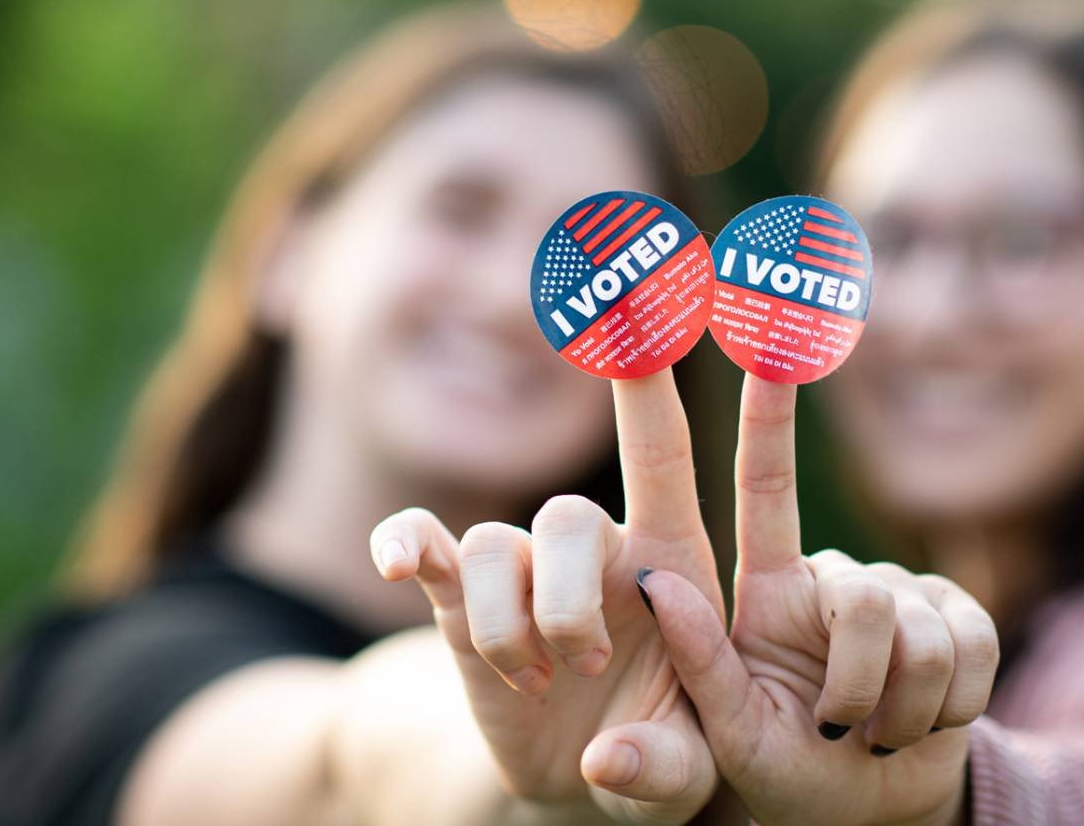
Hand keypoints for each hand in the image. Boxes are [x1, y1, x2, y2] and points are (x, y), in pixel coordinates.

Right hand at [369, 370, 721, 824]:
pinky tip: (397, 562)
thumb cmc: (661, 757)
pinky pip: (426, 549)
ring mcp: (521, 574)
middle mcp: (592, 550)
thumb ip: (665, 769)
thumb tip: (607, 760)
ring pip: (493, 548)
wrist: (585, 778)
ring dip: (504, 623)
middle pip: (565, 517)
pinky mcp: (460, 605)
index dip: (647, 383)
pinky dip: (406, 544)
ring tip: (531, 682)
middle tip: (586, 665)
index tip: (637, 306)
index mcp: (667, 562)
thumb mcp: (686, 776)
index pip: (660, 454)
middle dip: (566, 599)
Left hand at [637, 374, 999, 825]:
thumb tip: (655, 582)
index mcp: (767, 590)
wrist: (873, 811)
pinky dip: (950, 708)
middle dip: (860, 682)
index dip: (768, 415)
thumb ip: (697, 665)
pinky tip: (925, 725)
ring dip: (904, 708)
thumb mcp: (728, 734)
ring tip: (876, 732)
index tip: (768, 338)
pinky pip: (974, 649)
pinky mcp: (962, 617)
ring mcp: (902, 593)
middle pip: (864, 598)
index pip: (765, 486)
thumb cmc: (786, 774)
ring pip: (922, 631)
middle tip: (843, 729)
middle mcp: (832, 577)